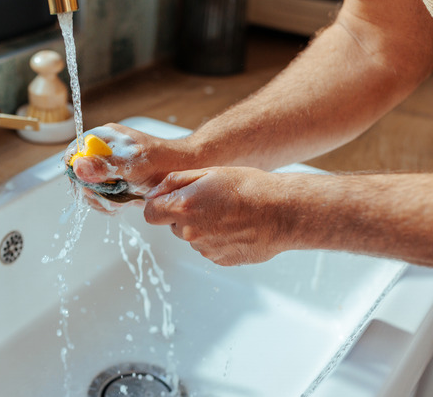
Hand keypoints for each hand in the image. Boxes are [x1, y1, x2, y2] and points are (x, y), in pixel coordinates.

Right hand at [66, 123, 187, 211]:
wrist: (185, 172)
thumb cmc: (165, 162)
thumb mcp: (135, 164)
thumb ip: (106, 166)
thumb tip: (78, 166)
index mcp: (104, 138)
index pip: (74, 153)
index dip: (77, 173)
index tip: (90, 186)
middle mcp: (102, 152)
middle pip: (78, 176)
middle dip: (93, 191)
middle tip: (113, 197)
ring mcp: (108, 169)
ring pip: (88, 190)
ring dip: (103, 200)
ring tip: (123, 200)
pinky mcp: (114, 183)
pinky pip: (100, 198)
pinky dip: (110, 205)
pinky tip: (124, 204)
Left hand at [144, 167, 299, 265]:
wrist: (282, 212)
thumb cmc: (249, 187)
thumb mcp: (209, 172)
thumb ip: (174, 183)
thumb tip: (152, 194)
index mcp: (183, 207)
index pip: (150, 213)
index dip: (159, 205)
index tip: (171, 200)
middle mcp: (190, 233)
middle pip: (173, 226)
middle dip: (184, 215)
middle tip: (211, 201)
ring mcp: (205, 249)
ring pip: (192, 237)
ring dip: (202, 227)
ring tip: (228, 213)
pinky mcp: (220, 260)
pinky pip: (209, 248)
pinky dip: (217, 239)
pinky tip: (235, 227)